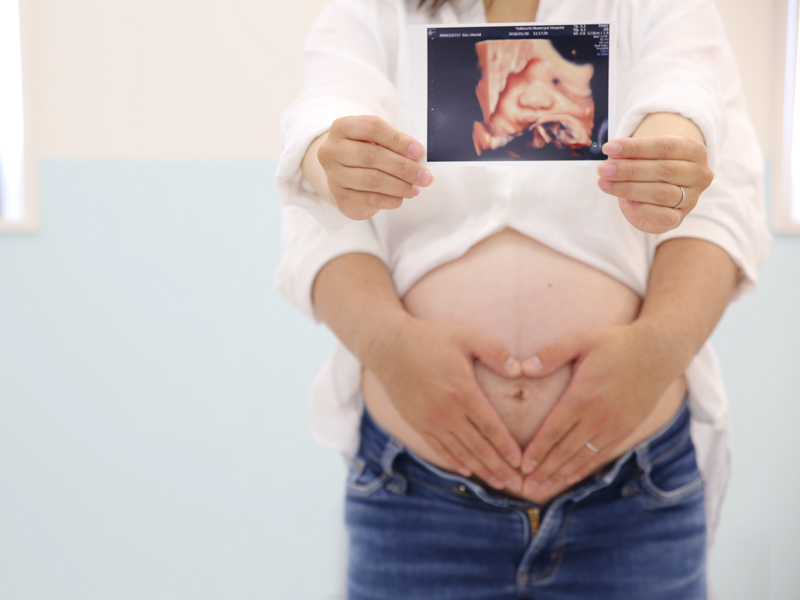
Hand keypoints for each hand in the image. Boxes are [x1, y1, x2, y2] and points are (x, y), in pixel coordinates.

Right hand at [317, 115, 433, 219]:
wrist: (343, 177)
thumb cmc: (364, 154)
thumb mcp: (375, 141)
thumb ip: (393, 144)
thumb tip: (418, 157)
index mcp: (342, 127)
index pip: (372, 128)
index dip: (398, 140)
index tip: (419, 152)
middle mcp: (332, 150)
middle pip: (372, 156)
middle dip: (403, 167)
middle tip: (424, 176)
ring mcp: (333, 175)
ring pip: (372, 180)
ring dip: (400, 185)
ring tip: (416, 188)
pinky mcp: (340, 197)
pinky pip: (370, 199)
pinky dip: (390, 199)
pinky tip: (401, 198)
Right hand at [369, 315, 523, 491]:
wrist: (388, 346)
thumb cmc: (429, 338)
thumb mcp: (466, 336)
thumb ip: (495, 352)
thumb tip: (519, 371)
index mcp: (463, 392)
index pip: (490, 427)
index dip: (506, 447)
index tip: (520, 461)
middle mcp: (447, 412)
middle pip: (478, 447)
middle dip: (498, 467)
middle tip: (517, 485)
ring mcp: (430, 420)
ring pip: (460, 452)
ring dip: (480, 470)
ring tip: (498, 482)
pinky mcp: (417, 423)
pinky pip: (439, 448)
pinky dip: (454, 462)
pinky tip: (466, 470)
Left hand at [516, 322, 680, 495]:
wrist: (658, 352)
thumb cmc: (616, 343)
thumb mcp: (581, 339)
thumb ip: (551, 353)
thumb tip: (524, 367)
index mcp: (582, 396)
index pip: (554, 431)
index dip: (537, 451)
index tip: (523, 465)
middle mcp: (598, 417)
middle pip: (565, 450)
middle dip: (544, 470)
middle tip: (526, 487)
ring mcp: (614, 426)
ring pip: (583, 457)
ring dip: (561, 475)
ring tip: (542, 488)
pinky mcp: (626, 430)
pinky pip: (602, 455)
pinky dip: (584, 469)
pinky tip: (571, 478)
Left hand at [598, 135, 713, 234]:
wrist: (660, 188)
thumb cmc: (650, 165)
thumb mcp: (644, 155)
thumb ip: (632, 154)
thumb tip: (611, 154)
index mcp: (695, 150)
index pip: (664, 146)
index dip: (635, 148)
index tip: (609, 148)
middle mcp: (699, 174)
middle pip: (663, 170)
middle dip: (628, 169)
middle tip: (603, 169)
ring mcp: (692, 198)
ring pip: (661, 192)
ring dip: (628, 188)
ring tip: (605, 184)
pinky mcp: (679, 218)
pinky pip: (663, 216)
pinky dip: (642, 208)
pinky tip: (626, 201)